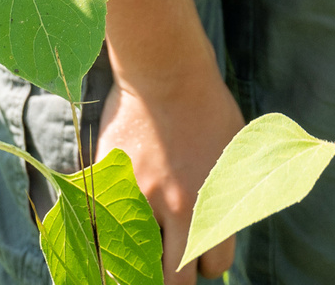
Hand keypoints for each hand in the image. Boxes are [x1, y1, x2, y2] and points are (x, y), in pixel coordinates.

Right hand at [97, 68, 246, 281]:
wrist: (166, 71)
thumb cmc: (208, 110)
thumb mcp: (237, 156)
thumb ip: (229, 201)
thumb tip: (221, 236)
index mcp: (212, 204)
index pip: (213, 265)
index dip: (208, 260)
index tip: (200, 249)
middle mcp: (174, 209)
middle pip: (173, 280)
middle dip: (174, 275)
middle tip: (169, 258)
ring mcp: (137, 197)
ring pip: (132, 260)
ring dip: (137, 257)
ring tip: (140, 243)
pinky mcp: (107, 183)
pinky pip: (98, 231)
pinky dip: (102, 236)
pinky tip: (110, 228)